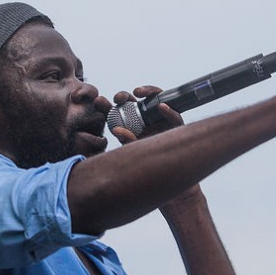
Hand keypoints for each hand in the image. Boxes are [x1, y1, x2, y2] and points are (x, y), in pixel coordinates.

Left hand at [110, 86, 202, 206]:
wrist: (169, 181)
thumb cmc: (148, 168)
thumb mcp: (134, 154)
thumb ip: (127, 141)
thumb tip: (117, 129)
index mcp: (131, 127)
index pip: (117, 113)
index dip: (108, 106)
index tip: (100, 102)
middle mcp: (145, 121)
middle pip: (134, 102)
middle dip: (125, 96)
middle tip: (118, 97)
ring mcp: (160, 122)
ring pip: (154, 101)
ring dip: (147, 93)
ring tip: (138, 93)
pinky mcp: (176, 127)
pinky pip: (175, 116)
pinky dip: (169, 111)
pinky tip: (162, 107)